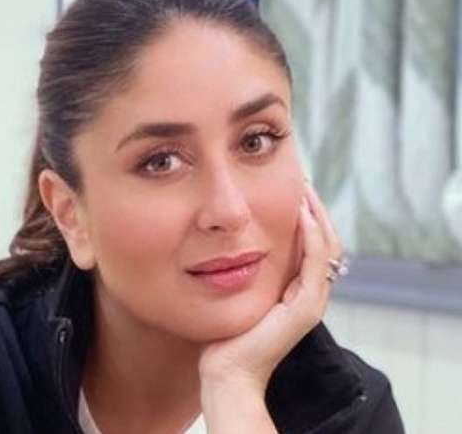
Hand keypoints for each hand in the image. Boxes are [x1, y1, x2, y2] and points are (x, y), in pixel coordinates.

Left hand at [197, 182, 342, 430]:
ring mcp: (311, 300)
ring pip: (328, 246)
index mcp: (296, 290)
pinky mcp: (306, 306)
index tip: (291, 187)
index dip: (306, 215)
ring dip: (316, 213)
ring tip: (303, 186)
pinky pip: (317, 261)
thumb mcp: (233, 292)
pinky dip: (311, 235)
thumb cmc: (222, 336)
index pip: (312, 244)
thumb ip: (240, 271)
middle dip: (315, 208)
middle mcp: (310, 294)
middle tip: (301, 179)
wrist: (226, 372)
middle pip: (326, 240)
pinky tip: (299, 212)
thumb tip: (225, 245)